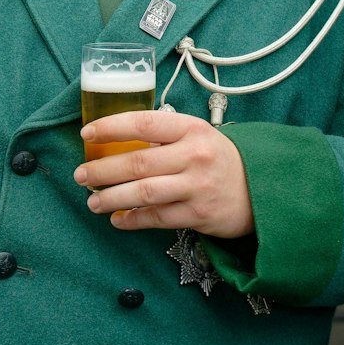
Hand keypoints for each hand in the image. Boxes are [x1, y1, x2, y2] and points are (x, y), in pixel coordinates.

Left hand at [75, 112, 253, 238]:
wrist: (262, 189)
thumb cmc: (220, 160)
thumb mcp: (198, 136)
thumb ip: (164, 137)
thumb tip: (115, 143)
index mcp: (192, 129)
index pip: (143, 124)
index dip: (111, 127)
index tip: (87, 134)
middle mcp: (194, 156)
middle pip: (137, 162)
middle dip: (102, 170)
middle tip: (81, 175)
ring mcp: (197, 187)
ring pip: (142, 193)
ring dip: (111, 198)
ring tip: (92, 201)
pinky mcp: (199, 215)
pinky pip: (156, 218)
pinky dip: (132, 220)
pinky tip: (118, 219)